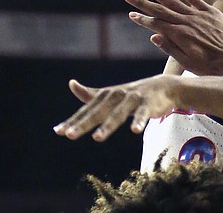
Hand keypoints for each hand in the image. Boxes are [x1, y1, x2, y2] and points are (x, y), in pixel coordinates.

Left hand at [53, 75, 177, 141]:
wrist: (164, 86)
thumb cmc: (134, 94)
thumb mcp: (111, 94)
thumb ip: (91, 94)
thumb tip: (71, 84)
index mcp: (106, 96)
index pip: (87, 110)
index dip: (73, 120)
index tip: (58, 131)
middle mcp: (117, 95)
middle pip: (98, 111)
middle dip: (84, 123)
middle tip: (69, 135)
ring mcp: (133, 99)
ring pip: (119, 113)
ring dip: (108, 125)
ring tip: (97, 138)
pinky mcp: (149, 103)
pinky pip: (143, 113)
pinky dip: (140, 121)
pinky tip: (135, 130)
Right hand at [124, 0, 222, 75]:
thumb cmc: (210, 67)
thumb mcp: (187, 63)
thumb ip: (170, 48)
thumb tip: (154, 36)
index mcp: (180, 35)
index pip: (156, 24)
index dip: (142, 19)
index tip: (131, 14)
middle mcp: (187, 22)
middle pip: (161, 10)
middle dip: (143, 3)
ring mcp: (199, 16)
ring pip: (174, 2)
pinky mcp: (210, 12)